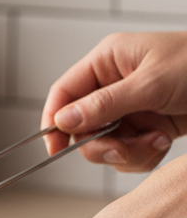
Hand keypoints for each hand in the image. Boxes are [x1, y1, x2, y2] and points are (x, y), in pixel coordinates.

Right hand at [42, 31, 186, 170]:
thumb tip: (65, 121)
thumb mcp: (152, 83)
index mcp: (107, 61)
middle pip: (81, 126)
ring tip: (155, 143)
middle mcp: (113, 84)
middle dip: (102, 144)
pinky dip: (143, 156)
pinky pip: (128, 151)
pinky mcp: (147, 125)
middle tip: (123, 149)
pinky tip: (163, 144)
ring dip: (128, 152)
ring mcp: (130, 107)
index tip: (54, 150)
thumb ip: (105, 104)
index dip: (54, 122)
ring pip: (105, 144)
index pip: (64, 93)